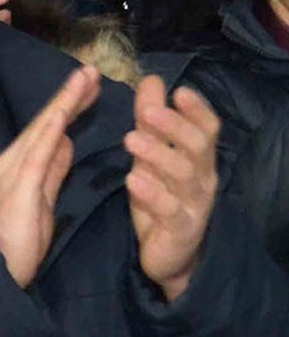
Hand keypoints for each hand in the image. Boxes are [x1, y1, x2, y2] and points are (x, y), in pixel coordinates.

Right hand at [0, 61, 99, 285]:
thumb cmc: (17, 243)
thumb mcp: (43, 202)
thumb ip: (53, 171)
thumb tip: (67, 141)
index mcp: (18, 167)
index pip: (48, 130)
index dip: (68, 105)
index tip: (88, 85)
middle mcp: (11, 163)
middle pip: (44, 123)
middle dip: (68, 96)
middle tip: (91, 70)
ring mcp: (12, 173)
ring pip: (41, 130)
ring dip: (63, 103)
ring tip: (84, 80)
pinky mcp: (19, 187)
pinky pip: (38, 153)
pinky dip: (51, 130)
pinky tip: (64, 113)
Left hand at [127, 75, 219, 303]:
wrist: (168, 256)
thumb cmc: (160, 198)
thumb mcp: (152, 155)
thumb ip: (151, 122)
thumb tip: (150, 80)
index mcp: (198, 158)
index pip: (207, 129)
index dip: (196, 109)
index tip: (179, 90)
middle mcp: (202, 178)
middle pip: (197, 147)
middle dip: (174, 126)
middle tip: (148, 111)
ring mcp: (194, 204)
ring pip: (184, 175)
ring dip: (158, 154)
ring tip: (130, 139)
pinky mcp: (180, 229)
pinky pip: (170, 210)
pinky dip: (152, 193)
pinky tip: (133, 179)